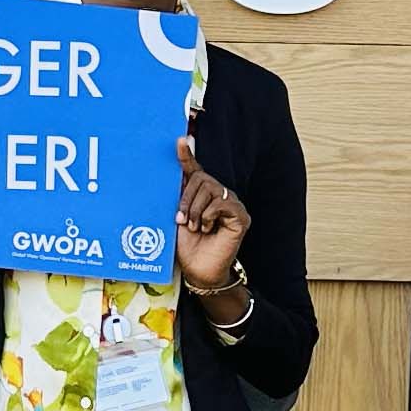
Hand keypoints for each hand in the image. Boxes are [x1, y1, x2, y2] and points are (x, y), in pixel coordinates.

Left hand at [174, 138, 249, 295]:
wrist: (197, 270)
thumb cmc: (186, 246)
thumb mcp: (175, 216)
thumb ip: (176, 196)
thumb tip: (170, 173)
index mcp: (201, 193)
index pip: (194, 170)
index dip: (187, 155)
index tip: (180, 140)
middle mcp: (218, 195)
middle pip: (201, 178)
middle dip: (186, 198)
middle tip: (180, 219)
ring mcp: (231, 204)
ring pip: (210, 189)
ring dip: (195, 209)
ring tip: (194, 226)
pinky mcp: (240, 216)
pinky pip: (222, 202)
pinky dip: (209, 215)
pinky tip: (208, 228)